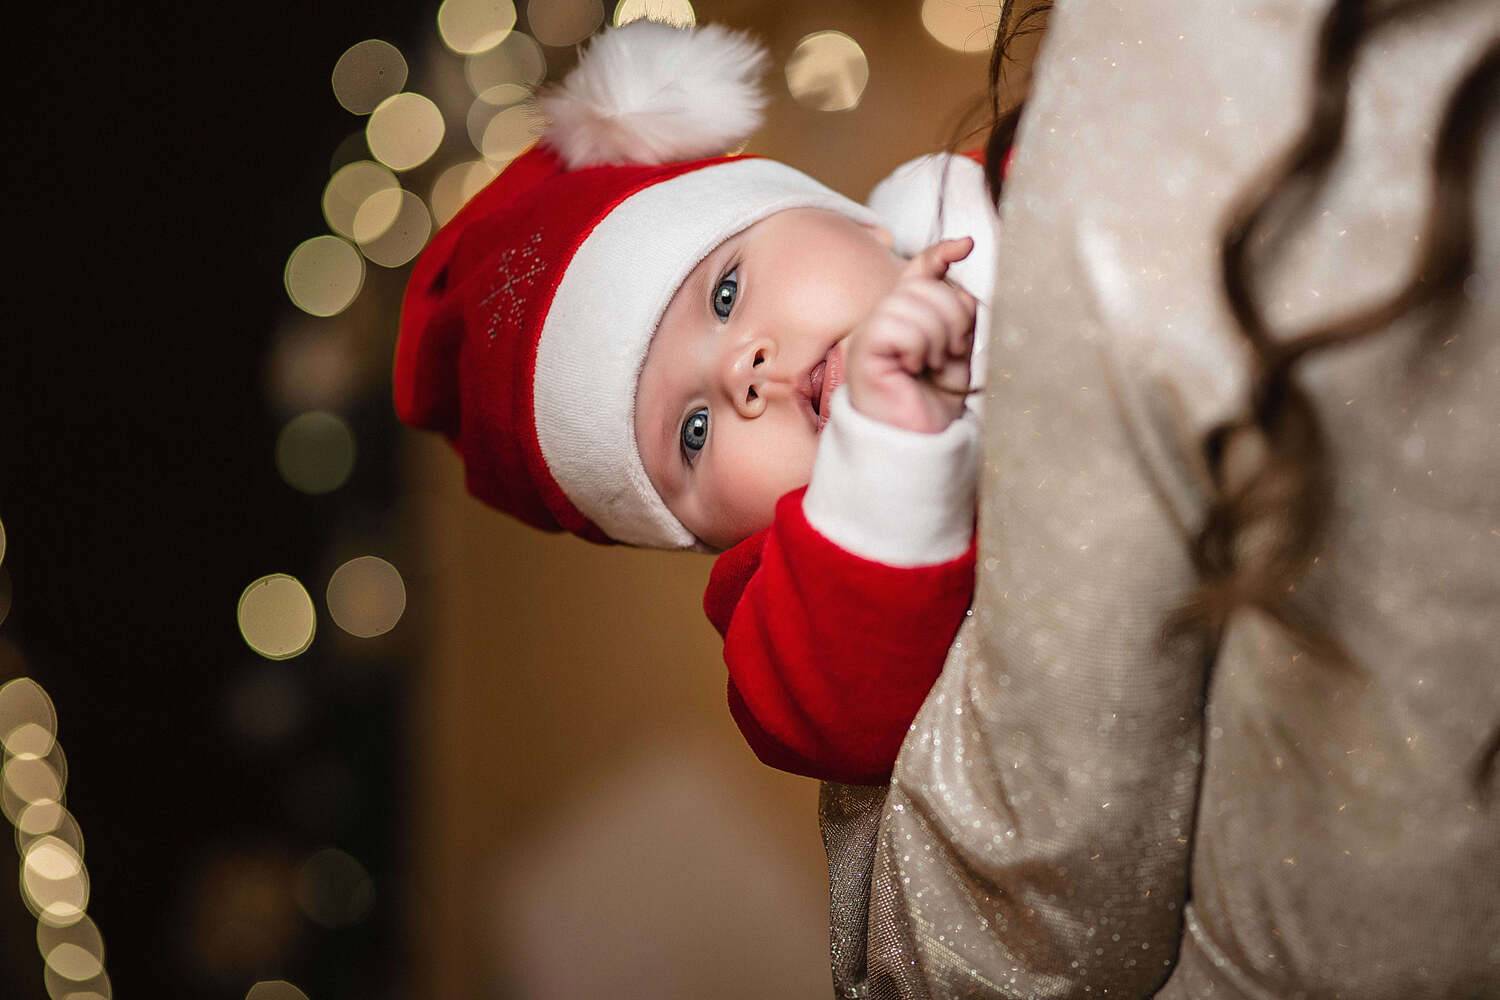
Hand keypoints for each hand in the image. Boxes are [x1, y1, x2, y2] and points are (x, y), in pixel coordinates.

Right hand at [845, 237, 977, 433]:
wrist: (916, 442)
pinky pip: (896, 326)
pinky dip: (916, 346)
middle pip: (925, 286)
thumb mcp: (957, 349)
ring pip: (911, 303)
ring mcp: (870, 333)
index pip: (921, 270)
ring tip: (931, 365)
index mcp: (905, 316)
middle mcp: (884, 319)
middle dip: (952, 318)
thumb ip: (958, 310)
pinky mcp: (864, 351)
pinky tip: (914, 367)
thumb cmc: (932, 403)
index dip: (941, 252)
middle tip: (948, 354)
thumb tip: (960, 264)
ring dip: (936, 337)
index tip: (966, 245)